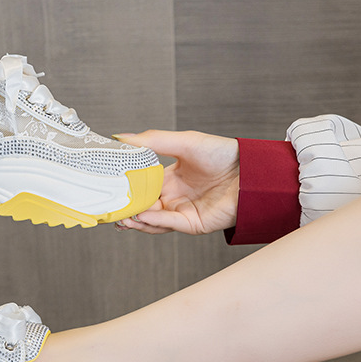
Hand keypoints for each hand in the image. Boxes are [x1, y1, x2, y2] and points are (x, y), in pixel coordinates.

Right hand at [114, 130, 239, 234]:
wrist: (252, 171)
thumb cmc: (224, 154)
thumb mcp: (184, 142)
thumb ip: (153, 140)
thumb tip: (122, 137)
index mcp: (170, 179)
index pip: (141, 187)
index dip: (125, 188)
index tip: (109, 186)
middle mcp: (174, 197)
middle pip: (142, 207)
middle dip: (125, 209)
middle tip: (109, 208)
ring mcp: (182, 212)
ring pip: (151, 221)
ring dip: (135, 220)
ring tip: (121, 217)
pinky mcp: (192, 224)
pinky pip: (167, 224)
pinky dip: (152, 222)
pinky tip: (141, 216)